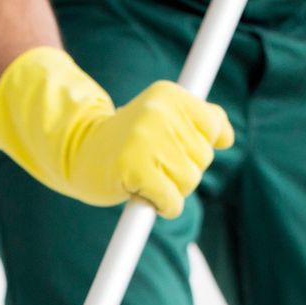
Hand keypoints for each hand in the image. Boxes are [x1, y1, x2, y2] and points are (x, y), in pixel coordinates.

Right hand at [0, 48, 232, 217]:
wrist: (78, 153)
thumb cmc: (127, 140)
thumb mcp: (164, 117)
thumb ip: (200, 119)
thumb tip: (227, 137)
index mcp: (169, 95)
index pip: (214, 127)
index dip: (197, 147)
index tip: (172, 147)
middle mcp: (159, 112)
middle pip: (203, 158)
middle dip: (183, 170)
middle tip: (152, 164)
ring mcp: (146, 140)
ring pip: (190, 181)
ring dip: (172, 190)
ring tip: (146, 177)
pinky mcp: (136, 169)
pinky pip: (173, 201)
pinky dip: (166, 207)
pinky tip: (148, 198)